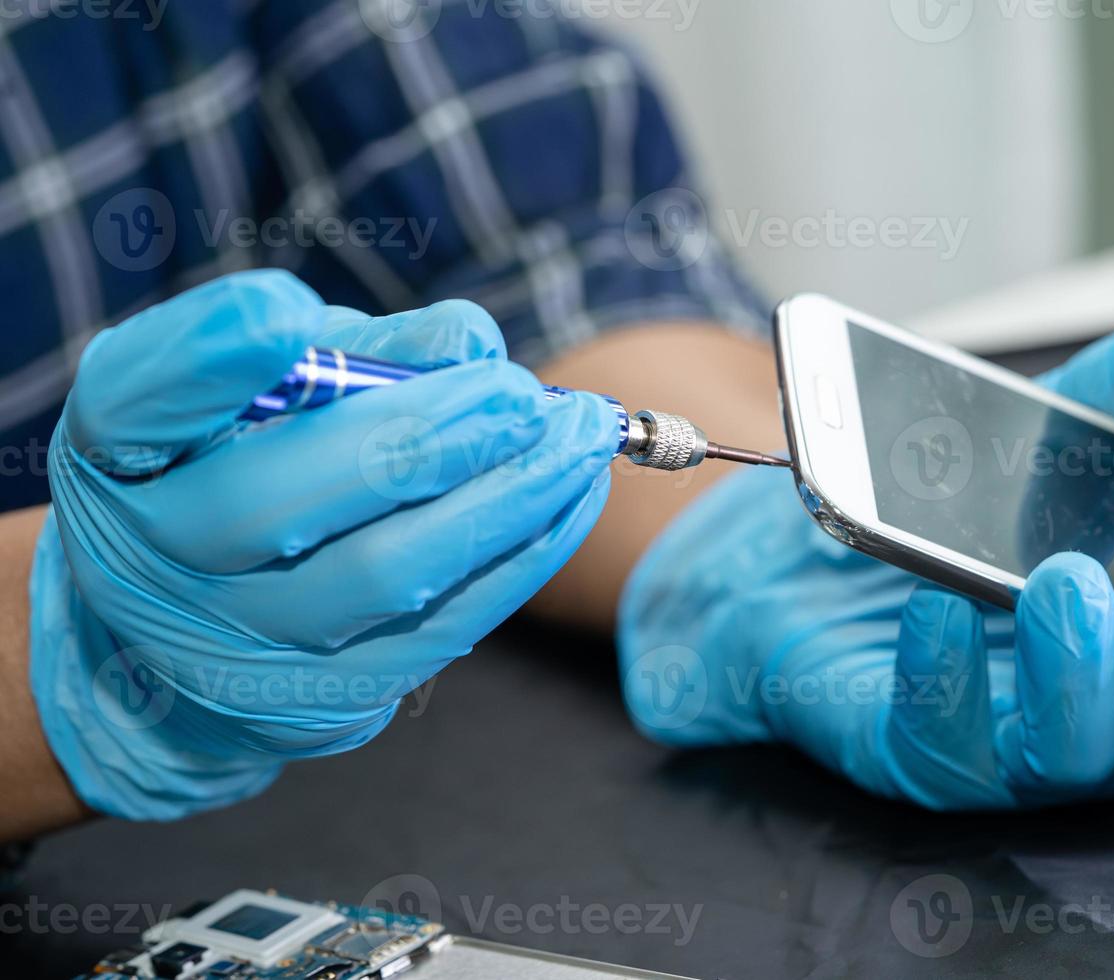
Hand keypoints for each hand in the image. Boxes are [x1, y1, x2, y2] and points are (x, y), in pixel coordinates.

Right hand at [33, 270, 618, 820]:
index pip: (140, 397)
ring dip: (506, 498)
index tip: (283, 316)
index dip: (208, 355)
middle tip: (520, 394)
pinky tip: (569, 499)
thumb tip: (468, 345)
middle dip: (426, 434)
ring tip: (578, 438)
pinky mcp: (319, 704)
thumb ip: (347, 352)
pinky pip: (444, 630)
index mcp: (118, 451)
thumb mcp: (259, 394)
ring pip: (388, 573)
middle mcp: (152, 557)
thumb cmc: (234, 476)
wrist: (174, 649)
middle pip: (286, 496)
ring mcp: (235, 644)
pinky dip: (522, 556)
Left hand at [618, 319, 1113, 815]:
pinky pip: (939, 740)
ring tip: (1062, 582)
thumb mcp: (1041, 433)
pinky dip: (950, 676)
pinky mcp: (901, 742)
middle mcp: (1095, 704)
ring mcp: (999, 734)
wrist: (782, 531)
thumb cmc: (937, 496)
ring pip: (1074, 763)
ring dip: (1082, 678)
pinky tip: (935, 612)